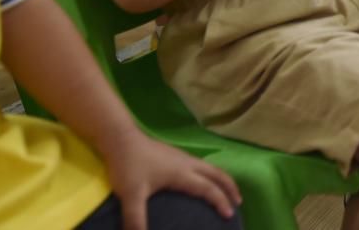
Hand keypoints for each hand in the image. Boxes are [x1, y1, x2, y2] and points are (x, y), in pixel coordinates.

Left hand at [104, 130, 239, 229]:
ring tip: (225, 191)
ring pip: (210, 167)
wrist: (120, 139)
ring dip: (221, 179)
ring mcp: (182, 157)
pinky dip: (210, 175)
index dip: (220, 201)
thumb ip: (136, 219)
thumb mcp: (131, 195)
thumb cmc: (128, 166)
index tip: (230, 215)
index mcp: (182, 173)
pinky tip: (201, 180)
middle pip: (217, 173)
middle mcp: (187, 163)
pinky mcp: (174, 155)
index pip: (208, 188)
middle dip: (230, 187)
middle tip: (238, 201)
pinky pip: (201, 166)